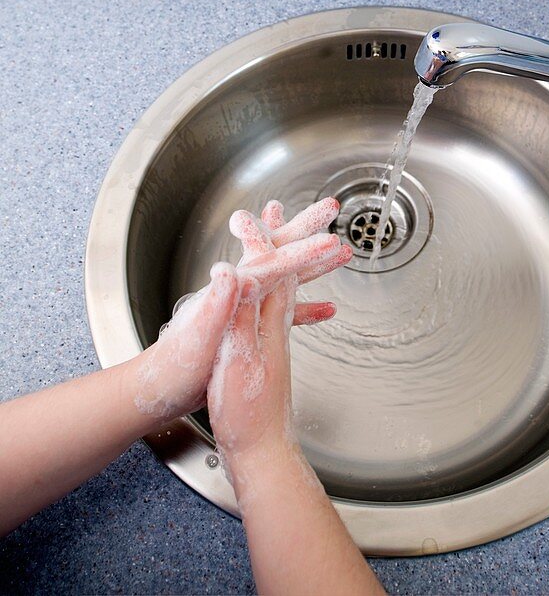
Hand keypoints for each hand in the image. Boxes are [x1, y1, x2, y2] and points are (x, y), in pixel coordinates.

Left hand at [132, 198, 348, 428]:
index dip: (301, 250)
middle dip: (307, 231)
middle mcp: (239, 290)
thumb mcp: (198, 335)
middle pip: (280, 252)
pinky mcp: (247, 324)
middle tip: (330, 208)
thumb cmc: (176, 366)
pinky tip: (325, 310)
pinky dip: (306, 306)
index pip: (271, 262)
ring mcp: (245, 306)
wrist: (160, 388)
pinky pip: (284, 309)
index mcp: (231, 290)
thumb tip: (231, 268)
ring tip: (340, 250)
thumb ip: (216, 302)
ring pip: (287, 276)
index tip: (328, 239)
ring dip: (312, 262)